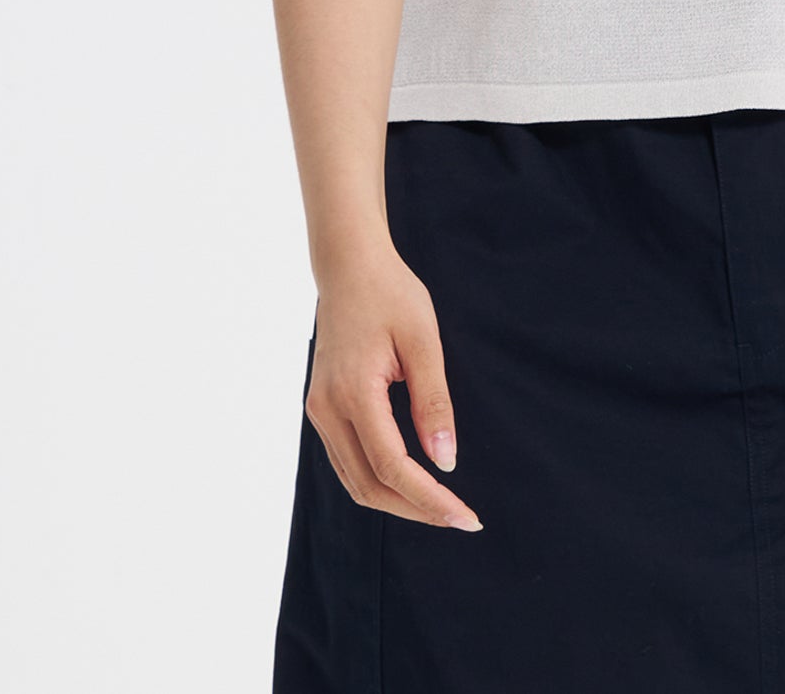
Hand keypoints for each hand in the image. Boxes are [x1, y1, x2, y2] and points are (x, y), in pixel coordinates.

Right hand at [305, 247, 482, 529]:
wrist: (350, 266)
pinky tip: (411, 479)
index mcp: (353, 393)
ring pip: (354, 480)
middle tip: (460, 518)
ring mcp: (318, 411)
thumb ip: (434, 401)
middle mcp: (326, 409)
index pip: (392, 467)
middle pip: (368, 485)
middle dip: (416, 508)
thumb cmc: (391, 294)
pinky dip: (378, 480)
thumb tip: (446, 461)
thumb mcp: (423, 341)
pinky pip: (347, 460)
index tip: (466, 517)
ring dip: (397, 500)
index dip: (429, 498)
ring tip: (440, 506)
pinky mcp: (321, 407)